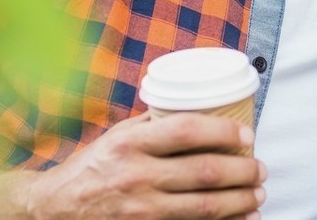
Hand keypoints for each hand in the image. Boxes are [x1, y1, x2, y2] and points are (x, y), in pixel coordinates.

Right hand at [20, 112, 265, 218]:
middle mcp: (137, 176)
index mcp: (131, 143)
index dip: (224, 131)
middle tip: (260, 169)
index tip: (247, 134)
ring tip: (257, 194)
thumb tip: (197, 107)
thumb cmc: (92, 168)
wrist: (55, 209)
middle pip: (204, 172)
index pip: (188, 131)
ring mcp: (141, 210)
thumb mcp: (118, 136)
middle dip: (242, 171)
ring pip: (204, 207)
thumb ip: (153, 124)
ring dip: (240, 201)